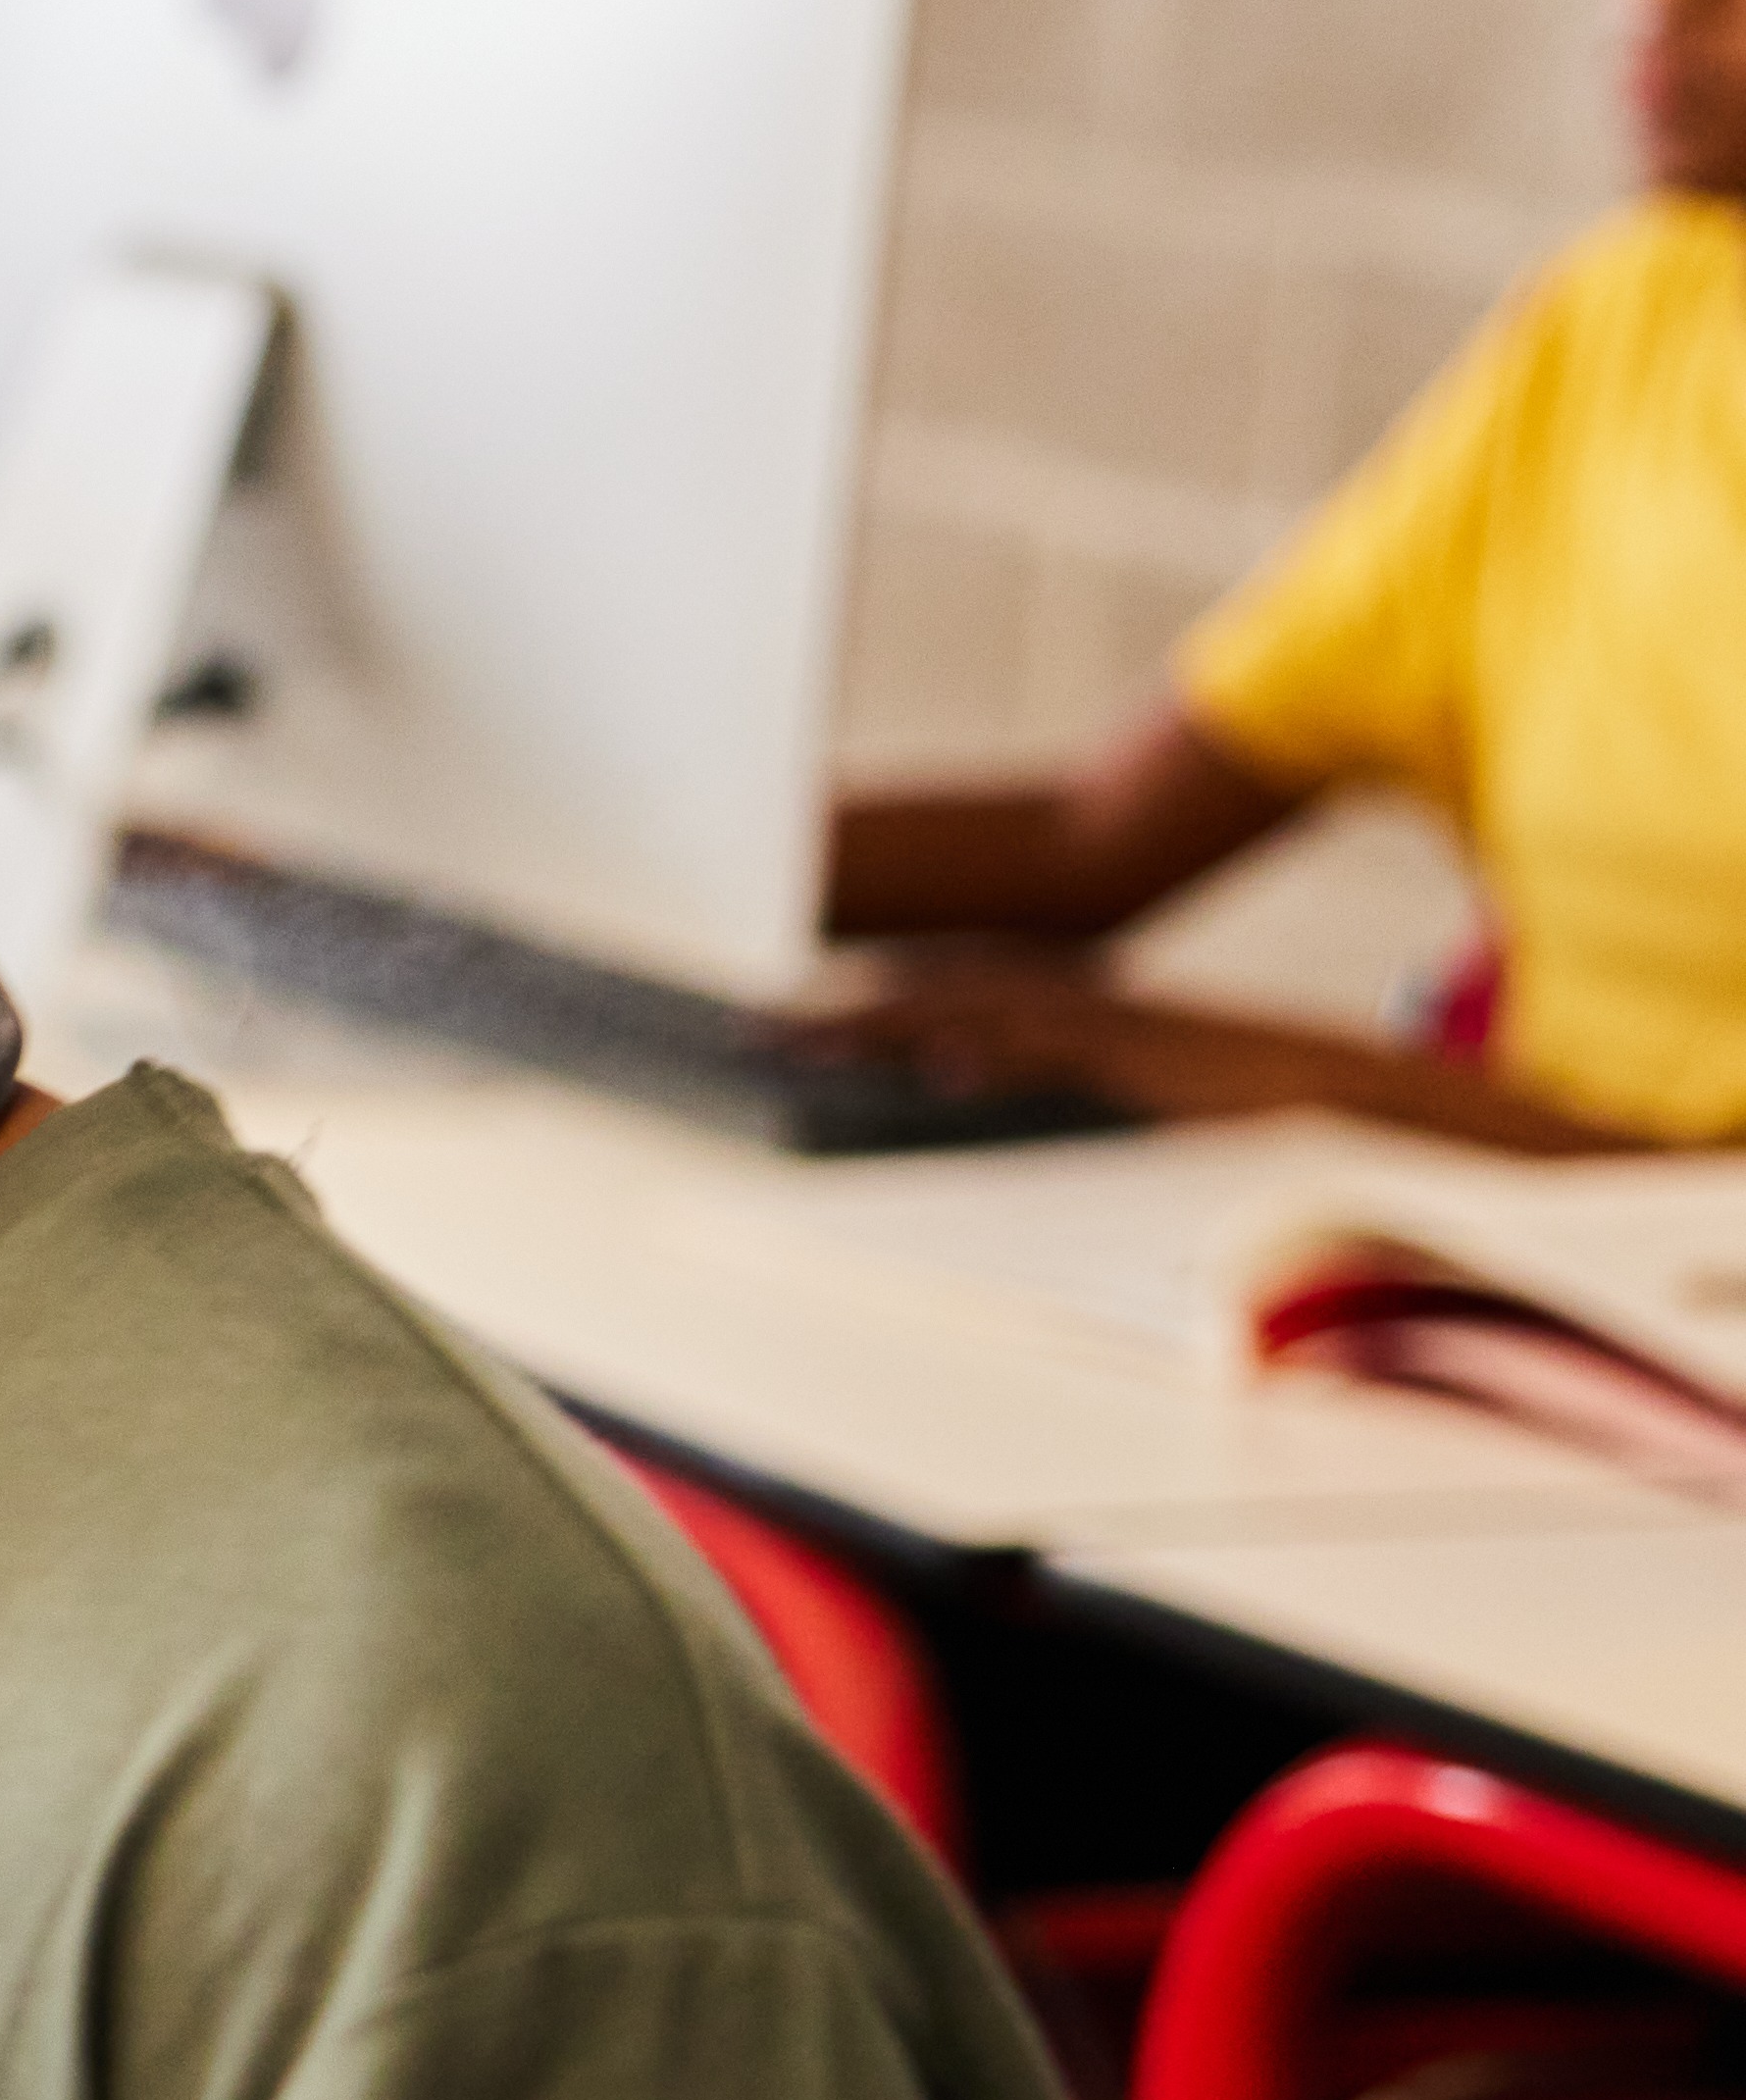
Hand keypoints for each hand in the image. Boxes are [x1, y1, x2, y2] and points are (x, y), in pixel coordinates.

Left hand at [804, 944, 1430, 1125]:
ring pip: (978, 1012)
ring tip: (812, 1040)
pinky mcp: (1144, 1052)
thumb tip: (940, 1072)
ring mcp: (1105, 1024)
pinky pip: (1059, 1048)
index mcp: (1059, 1015)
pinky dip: (999, 1053)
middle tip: (757, 1032)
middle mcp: (1072, 1007)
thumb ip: (1026, 1074)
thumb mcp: (1102, 1091)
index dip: (861, 1012)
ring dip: (895, 1025)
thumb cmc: (1229, 1100)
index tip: (787, 1029)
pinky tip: (941, 1068)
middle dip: (846, 1014)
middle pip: (937, 999)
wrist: (1342, 1089)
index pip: (940, 1004)